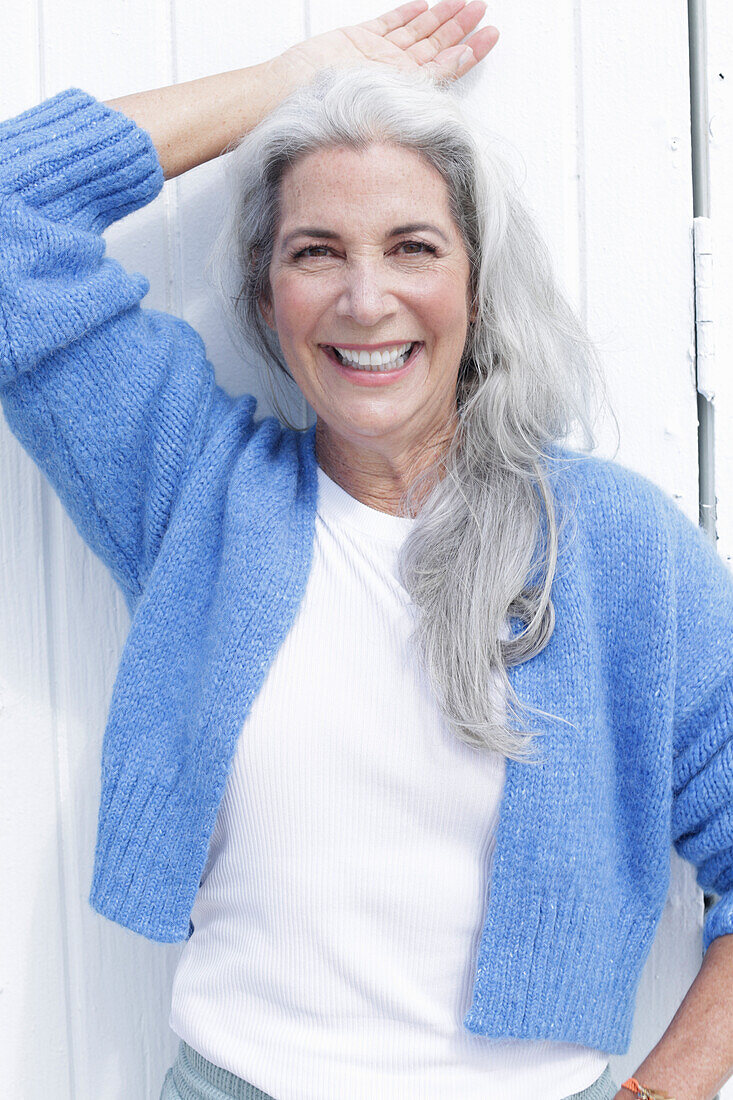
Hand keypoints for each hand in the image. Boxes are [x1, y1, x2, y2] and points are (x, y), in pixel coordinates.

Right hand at [279, 0, 498, 85]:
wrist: (289, 95)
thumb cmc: (330, 107)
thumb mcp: (386, 97)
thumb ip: (424, 78)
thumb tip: (458, 60)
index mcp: (404, 91)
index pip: (445, 68)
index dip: (469, 51)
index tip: (490, 36)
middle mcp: (394, 74)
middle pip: (435, 47)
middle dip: (461, 27)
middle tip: (482, 10)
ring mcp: (377, 56)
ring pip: (417, 32)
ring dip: (441, 17)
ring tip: (464, 2)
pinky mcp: (357, 40)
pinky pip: (389, 24)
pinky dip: (407, 13)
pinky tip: (424, 5)